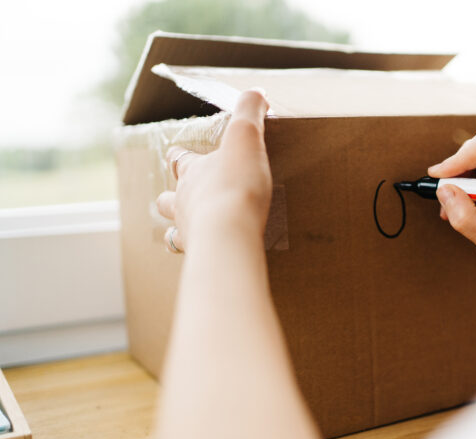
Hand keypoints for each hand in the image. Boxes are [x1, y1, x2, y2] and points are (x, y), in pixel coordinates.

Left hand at [156, 90, 271, 252]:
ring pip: (171, 230)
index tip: (182, 152)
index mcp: (193, 172)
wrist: (230, 232)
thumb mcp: (246, 138)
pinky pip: (192, 255)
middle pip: (167, 198)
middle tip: (183, 195)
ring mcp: (188, 230)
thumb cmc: (236, 185)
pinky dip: (197, 253)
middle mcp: (184, 201)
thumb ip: (250, 112)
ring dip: (178, 227)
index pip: (180, 159)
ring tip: (190, 229)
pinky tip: (208, 254)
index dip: (181, 155)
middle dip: (171, 195)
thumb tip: (255, 91)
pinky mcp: (200, 254)